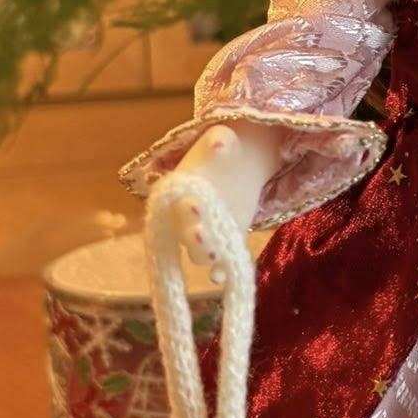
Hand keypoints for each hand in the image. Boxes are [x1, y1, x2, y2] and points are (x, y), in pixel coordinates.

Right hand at [170, 121, 283, 276]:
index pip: (178, 205)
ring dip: (206, 255)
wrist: (239, 164)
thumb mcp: (222, 140)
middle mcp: (187, 218)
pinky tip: (226, 278)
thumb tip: (220, 143)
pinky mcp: (226, 243)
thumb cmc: (223, 148)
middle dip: (193, 236)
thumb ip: (219, 141)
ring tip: (216, 256)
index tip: (195, 203)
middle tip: (202, 234)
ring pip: (200, 252)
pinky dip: (222, 272)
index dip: (185, 207)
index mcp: (180, 193)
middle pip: (186, 234)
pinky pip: (222, 262)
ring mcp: (206, 234)